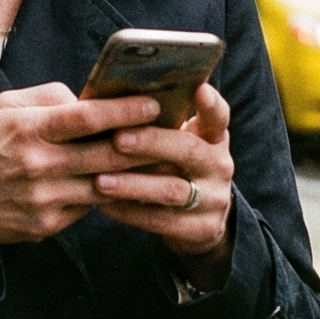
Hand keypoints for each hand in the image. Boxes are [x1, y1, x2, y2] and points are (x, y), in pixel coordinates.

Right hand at [0, 83, 163, 245]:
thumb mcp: (3, 107)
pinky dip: (104, 196)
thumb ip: (47, 98)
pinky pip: (87, 208)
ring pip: (105, 186)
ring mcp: (44, 199)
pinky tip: (118, 188)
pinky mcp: (46, 225)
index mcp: (28, 129)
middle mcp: (38, 165)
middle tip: (170, 133)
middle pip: (107, 155)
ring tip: (156, 162)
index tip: (152, 104)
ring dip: (134, 175)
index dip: (125, 110)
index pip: (87, 117)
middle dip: (144, 144)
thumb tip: (87, 99)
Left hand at [95, 83, 235, 288]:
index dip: (211, 104)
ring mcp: (214, 199)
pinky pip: (160, 220)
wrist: (198, 223)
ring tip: (100, 181)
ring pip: (172, 190)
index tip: (199, 89)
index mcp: (213, 139)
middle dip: (152, 143)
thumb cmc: (174, 169)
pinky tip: (102, 205)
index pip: (218, 117)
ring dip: (133, 185)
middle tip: (117, 139)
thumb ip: (161, 125)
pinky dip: (128, 212)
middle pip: (189, 151)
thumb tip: (116, 99)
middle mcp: (219, 166)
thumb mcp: (178, 144)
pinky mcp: (201, 229)